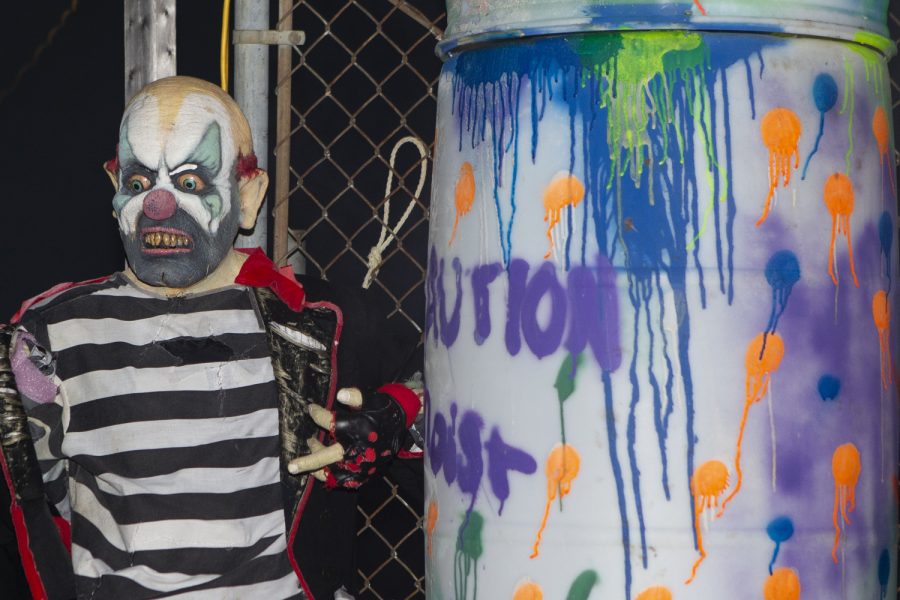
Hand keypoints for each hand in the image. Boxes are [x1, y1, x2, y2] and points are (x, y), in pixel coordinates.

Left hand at [287, 385, 419, 488]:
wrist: (400, 422)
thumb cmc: (381, 408)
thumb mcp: (370, 398)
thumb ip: (354, 396)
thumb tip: (340, 394)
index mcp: (358, 427)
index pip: (329, 422)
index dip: (317, 414)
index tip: (311, 409)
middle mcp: (358, 447)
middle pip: (327, 456)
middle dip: (308, 461)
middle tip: (291, 466)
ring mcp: (362, 462)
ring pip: (334, 472)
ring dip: (318, 470)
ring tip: (306, 466)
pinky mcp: (367, 471)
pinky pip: (346, 480)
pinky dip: (333, 478)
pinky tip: (324, 472)